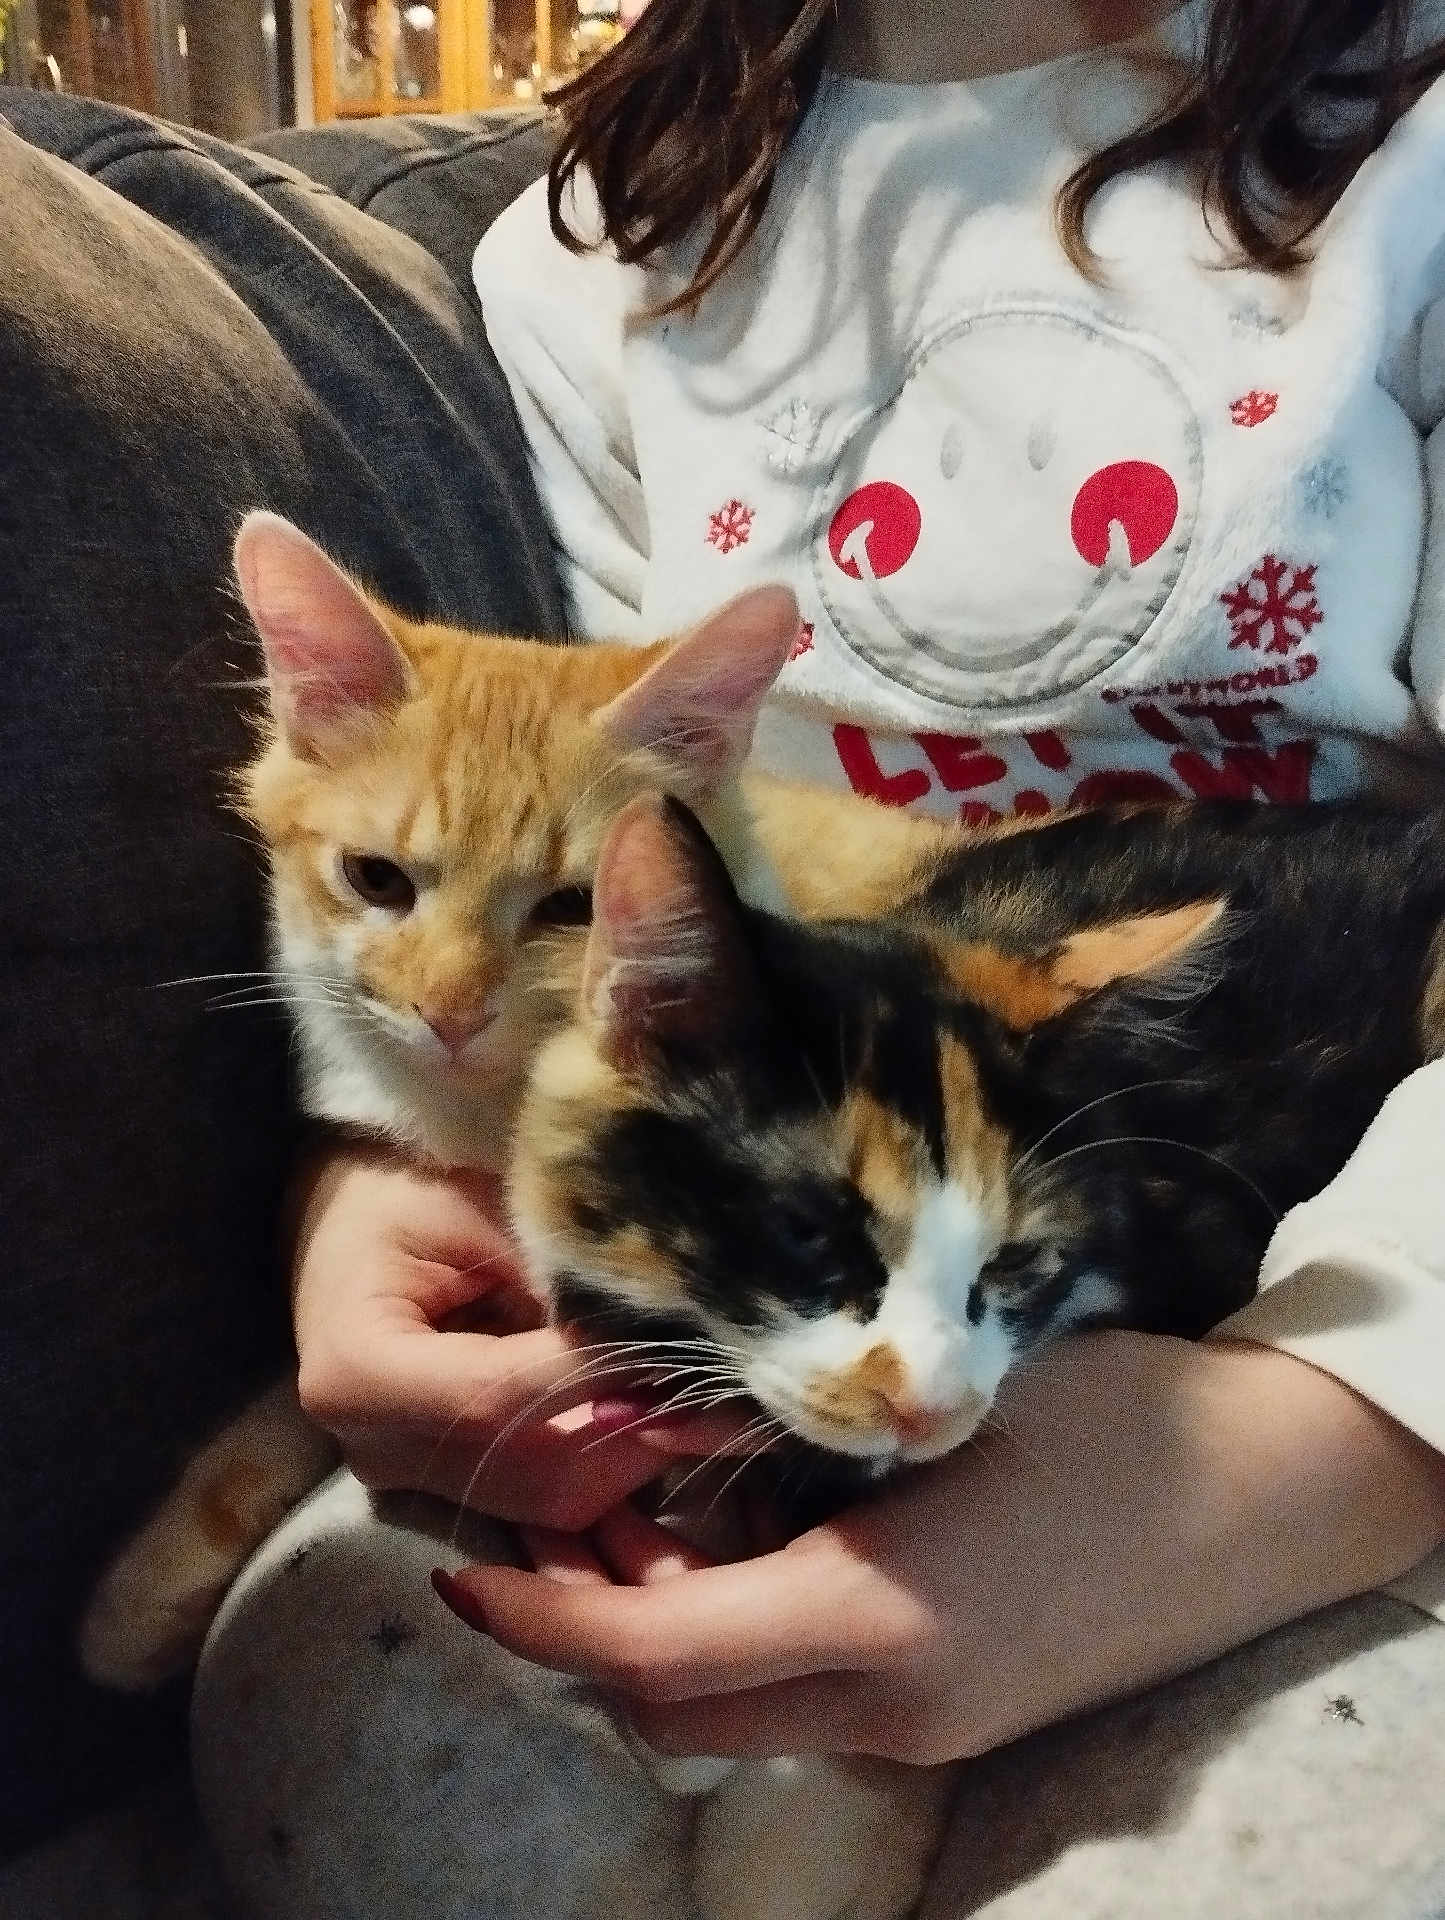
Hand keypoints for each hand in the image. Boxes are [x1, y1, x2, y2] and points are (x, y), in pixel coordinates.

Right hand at [289, 1140, 675, 1528]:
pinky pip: (556, 1497)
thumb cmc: (409, 1187)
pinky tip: (670, 1403)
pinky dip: (623, 1455)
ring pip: (557, 1497)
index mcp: (354, 1373)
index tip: (681, 1340)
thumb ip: (554, 1269)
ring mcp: (416, 1480)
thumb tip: (659, 1320)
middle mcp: (377, 1450)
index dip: (594, 1375)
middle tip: (722, 1374)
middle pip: (532, 1467)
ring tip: (709, 1386)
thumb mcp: (475, 1204)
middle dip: (638, 1423)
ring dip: (644, 1446)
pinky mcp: (456, 1487)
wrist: (358, 1217)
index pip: (496, 1397)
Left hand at [431, 1332, 1444, 1760]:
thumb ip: (801, 1429)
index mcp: (877, 1628)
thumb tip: (674, 1417)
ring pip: (731, 1709)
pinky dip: (734, 1630)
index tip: (459, 1570)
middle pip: (674, 1708)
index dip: (539, 1621)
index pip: (651, 1658)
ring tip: (644, 1503)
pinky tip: (748, 1530)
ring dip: (658, 1627)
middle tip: (558, 1507)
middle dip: (585, 1624)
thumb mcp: (945, 1394)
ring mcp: (928, 1725)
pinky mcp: (958, 1711)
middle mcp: (889, 1709)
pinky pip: (798, 1695)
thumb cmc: (1114, 1411)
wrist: (1275, 1490)